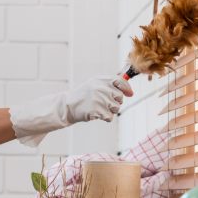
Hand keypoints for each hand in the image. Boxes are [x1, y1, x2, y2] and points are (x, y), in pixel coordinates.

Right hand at [10, 75, 133, 145]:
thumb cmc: (83, 96)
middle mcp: (101, 88)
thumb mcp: (95, 85)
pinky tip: (95, 114)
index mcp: (101, 80)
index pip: (120, 81)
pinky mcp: (98, 110)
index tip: (130, 94)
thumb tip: (130, 92)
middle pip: (120, 97)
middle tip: (103, 103)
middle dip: (115, 102)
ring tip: (98, 108)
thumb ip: (110, 85)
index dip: (127, 88)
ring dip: (109, 111)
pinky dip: (104, 118)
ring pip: (116, 108)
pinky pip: (109, 117)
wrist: (67, 106)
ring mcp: (100, 99)